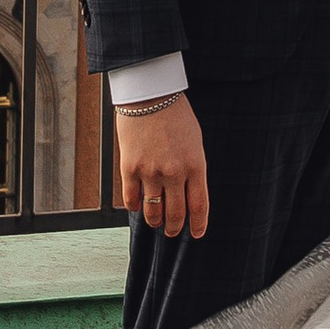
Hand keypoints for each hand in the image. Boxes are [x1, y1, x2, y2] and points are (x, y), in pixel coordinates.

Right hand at [115, 93, 209, 237]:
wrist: (149, 94)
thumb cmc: (175, 114)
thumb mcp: (194, 141)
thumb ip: (192, 167)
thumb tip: (188, 192)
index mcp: (196, 165)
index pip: (199, 205)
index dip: (198, 225)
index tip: (196, 234)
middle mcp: (174, 173)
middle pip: (176, 214)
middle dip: (174, 228)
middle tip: (172, 231)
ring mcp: (151, 172)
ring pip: (153, 211)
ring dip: (155, 221)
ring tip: (155, 222)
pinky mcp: (130, 168)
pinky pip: (131, 199)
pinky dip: (135, 207)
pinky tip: (138, 207)